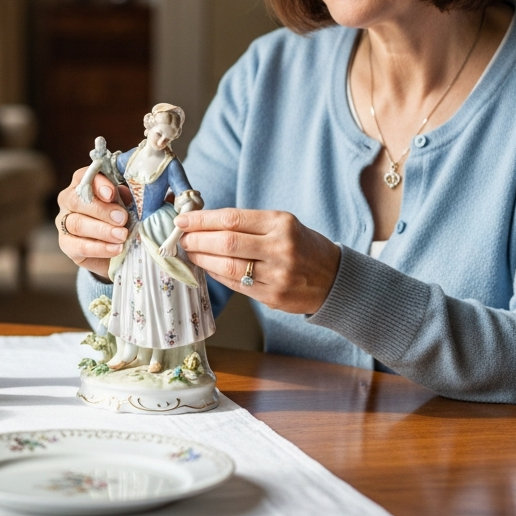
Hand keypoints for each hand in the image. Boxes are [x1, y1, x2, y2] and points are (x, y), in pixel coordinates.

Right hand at [56, 168, 130, 278]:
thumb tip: (131, 193)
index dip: (98, 184)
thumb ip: (126, 196)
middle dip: (101, 210)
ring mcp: (64, 223)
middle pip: (76, 200)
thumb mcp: (127, 203)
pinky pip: (79, 246)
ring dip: (102, 231)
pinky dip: (100, 248)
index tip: (112, 194)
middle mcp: (69, 200)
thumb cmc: (121, 217)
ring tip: (122, 235)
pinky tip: (116, 249)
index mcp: (82, 184)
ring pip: (77, 224)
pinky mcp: (67, 245)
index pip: (84, 176)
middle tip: (122, 218)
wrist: (116, 246)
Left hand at [175, 208, 340, 314]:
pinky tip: (207, 268)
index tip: (183, 220)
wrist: (334, 278)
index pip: (231, 219)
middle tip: (182, 238)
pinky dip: (217, 275)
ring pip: (228, 267)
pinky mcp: (273, 296)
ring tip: (190, 253)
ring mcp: (277, 274)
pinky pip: (236, 285)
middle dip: (197, 240)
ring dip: (202, 260)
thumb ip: (249, 224)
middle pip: (226, 243)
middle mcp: (280, 248)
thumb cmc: (303, 246)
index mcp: (281, 223)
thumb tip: (205, 224)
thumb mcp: (283, 224)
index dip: (201, 220)